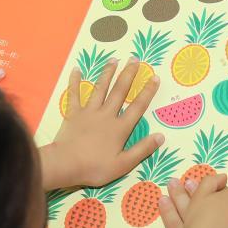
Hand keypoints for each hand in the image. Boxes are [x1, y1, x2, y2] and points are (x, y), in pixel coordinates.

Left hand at [43, 56, 162, 188]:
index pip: (137, 107)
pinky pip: (74, 94)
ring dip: (107, 73)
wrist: (66, 164)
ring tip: (114, 59)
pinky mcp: (73, 113)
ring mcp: (88, 112)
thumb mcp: (124, 164)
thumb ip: (143, 150)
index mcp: (120, 128)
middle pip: (119, 91)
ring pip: (100, 88)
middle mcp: (106, 115)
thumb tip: (161, 136)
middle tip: (135, 59)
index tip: (154, 77)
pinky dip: (75, 81)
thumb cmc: (95, 167)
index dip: (147, 92)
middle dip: (128, 74)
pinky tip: (76, 69)